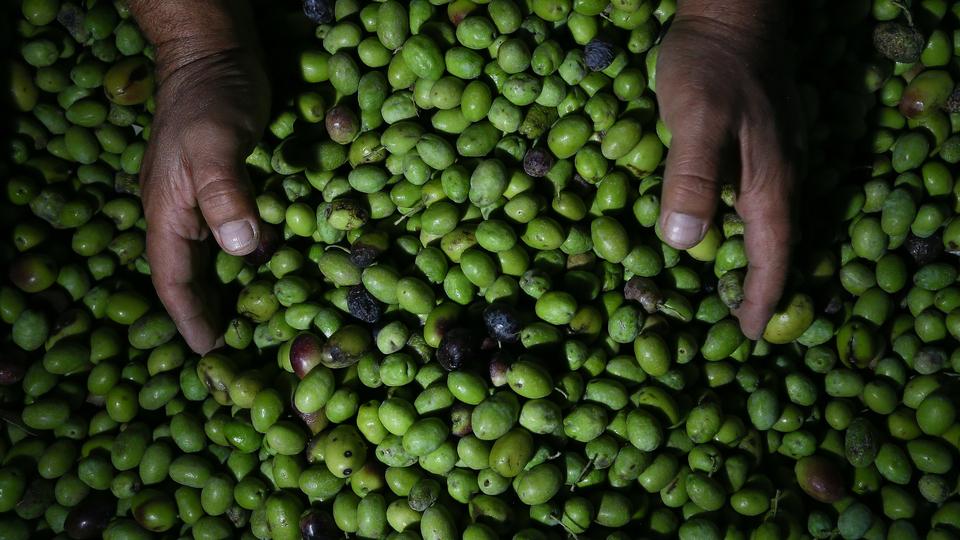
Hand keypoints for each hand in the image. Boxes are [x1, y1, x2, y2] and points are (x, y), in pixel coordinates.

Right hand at [140, 46, 269, 353]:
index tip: (210, 352)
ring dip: (225, 292)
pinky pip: (231, 236)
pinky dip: (243, 262)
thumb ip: (226, 196)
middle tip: (236, 352)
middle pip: (190, 278)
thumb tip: (242, 250)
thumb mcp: (216, 145)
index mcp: (169, 214)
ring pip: (210, 259)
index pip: (174, 279)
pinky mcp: (228, 187)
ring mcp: (204, 201)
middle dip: (208, 314)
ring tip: (249, 324)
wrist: (215, 55)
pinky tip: (266, 273)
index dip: (190, 318)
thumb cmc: (210, 98)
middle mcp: (182, 214)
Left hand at [655, 8, 804, 339]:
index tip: (750, 334)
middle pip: (778, 241)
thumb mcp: (695, 119)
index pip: (771, 255)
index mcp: (768, 181)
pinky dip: (748, 221)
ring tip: (738, 281)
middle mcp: (781, 173)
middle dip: (764, 282)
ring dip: (759, 253)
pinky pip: (759, 193)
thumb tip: (686, 243)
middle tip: (746, 316)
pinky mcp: (761, 137)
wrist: (731, 10)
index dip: (761, 297)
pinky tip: (730, 220)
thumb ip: (692, 178)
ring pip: (771, 218)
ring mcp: (776, 153)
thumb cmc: (711, 65)